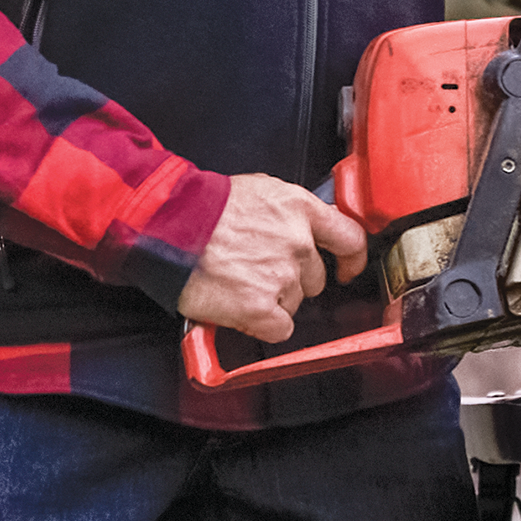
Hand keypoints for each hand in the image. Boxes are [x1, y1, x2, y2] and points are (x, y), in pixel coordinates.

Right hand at [178, 173, 370, 342]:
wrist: (169, 224)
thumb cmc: (204, 207)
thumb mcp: (259, 191)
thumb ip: (288, 214)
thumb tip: (300, 230)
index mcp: (299, 209)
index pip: (349, 238)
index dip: (351, 259)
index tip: (346, 269)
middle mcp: (298, 243)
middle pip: (315, 278)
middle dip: (292, 280)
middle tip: (257, 271)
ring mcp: (281, 276)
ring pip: (294, 303)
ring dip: (271, 300)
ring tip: (238, 281)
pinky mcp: (261, 307)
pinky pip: (279, 328)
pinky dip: (260, 323)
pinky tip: (240, 307)